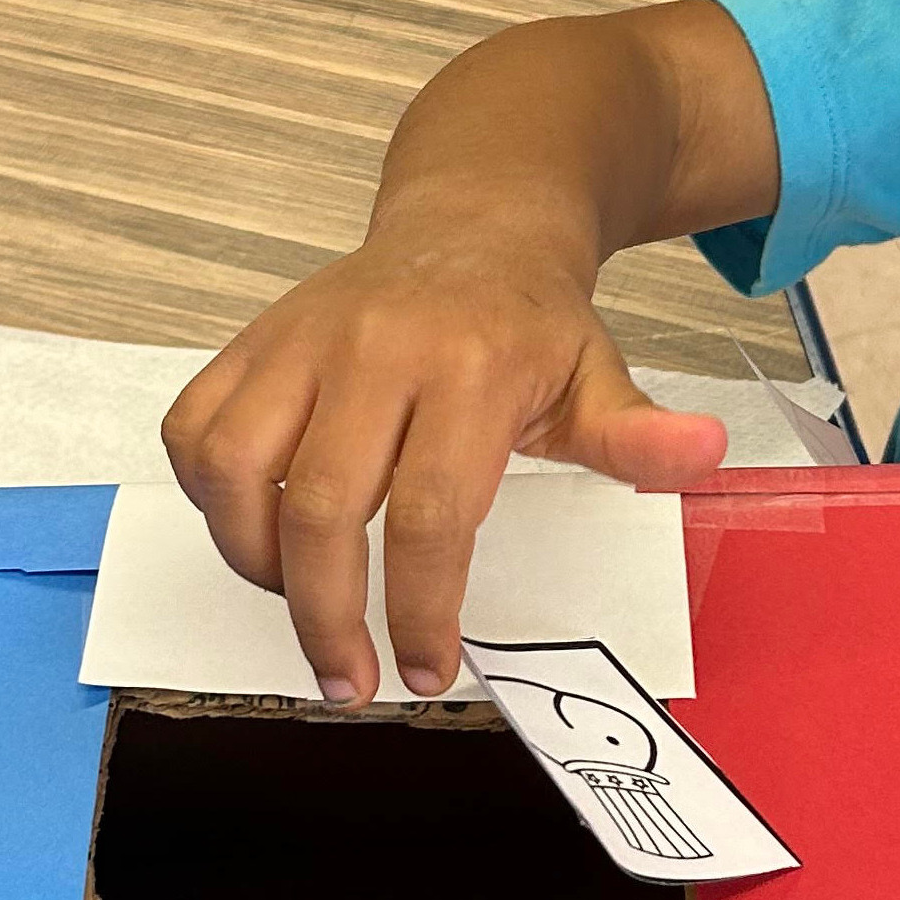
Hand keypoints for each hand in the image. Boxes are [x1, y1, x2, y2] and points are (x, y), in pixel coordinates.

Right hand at [163, 226, 728, 708]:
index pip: (433, 516)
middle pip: (325, 509)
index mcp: (471, 370)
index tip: (426, 671)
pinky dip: (208, 498)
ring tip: (302, 605)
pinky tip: (259, 535)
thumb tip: (703, 454)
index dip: (423, 610)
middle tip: (349, 679)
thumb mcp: (600, 378)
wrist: (474, 219)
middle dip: (327, 617)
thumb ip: (637, 436)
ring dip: (257, 562)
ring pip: (238, 470)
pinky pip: (196, 430)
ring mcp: (303, 343)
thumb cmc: (532, 322)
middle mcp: (375, 350)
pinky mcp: (253, 342)